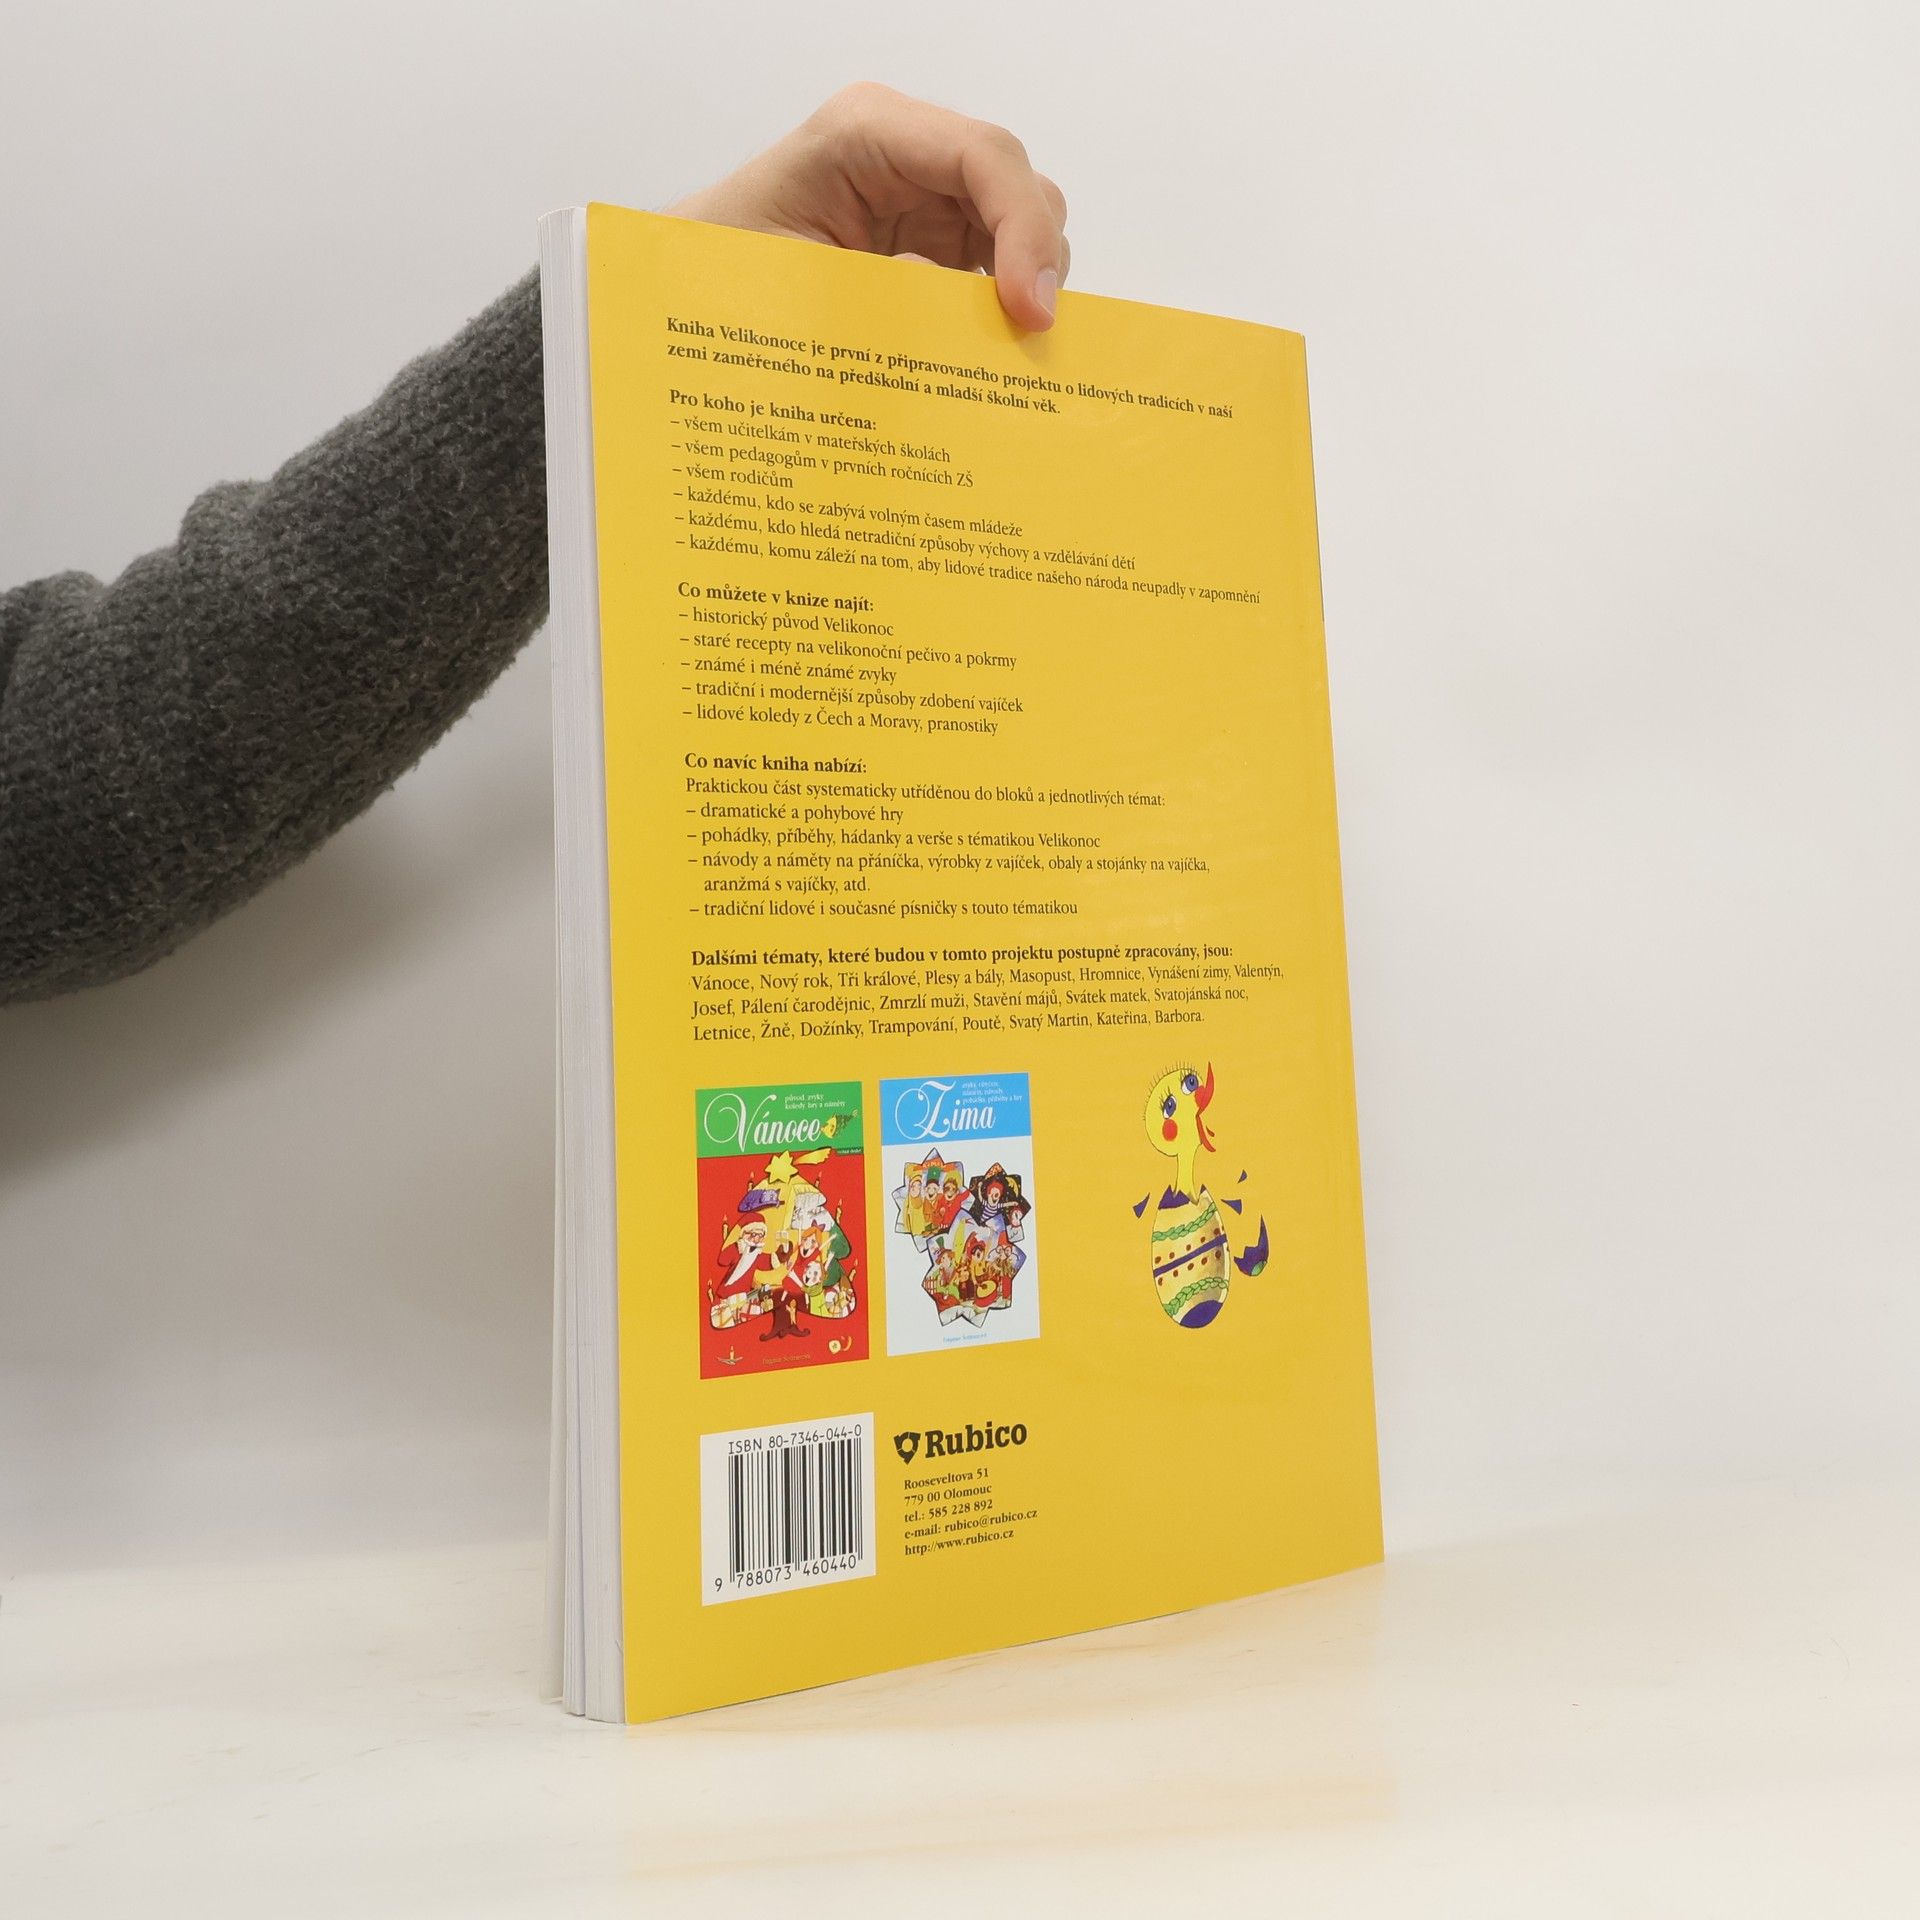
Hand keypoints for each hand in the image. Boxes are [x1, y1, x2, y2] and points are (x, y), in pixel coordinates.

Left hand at [665, 83, 1069, 330]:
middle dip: (1036, 261)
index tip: (1028, 309)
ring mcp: (923, 198)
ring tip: (1007, 354)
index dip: (1023, 228)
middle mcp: (905, 153)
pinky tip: (988, 356)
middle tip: (1029, 342)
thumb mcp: (785, 286)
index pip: (981, 155)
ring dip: (1023, 291)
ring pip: (1016, 229)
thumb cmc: (715, 276)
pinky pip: (990, 270)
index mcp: (863, 133)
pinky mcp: (929, 244)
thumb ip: (872, 294)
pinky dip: (1000, 313)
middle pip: (1014, 186)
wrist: (685, 298)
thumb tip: (947, 307)